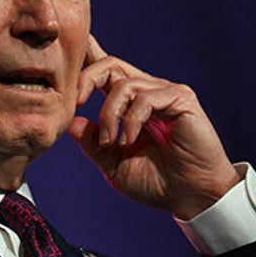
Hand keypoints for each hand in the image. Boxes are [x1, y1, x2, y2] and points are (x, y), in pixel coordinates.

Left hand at [67, 35, 240, 219]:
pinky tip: (129, 140)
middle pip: (110, 65)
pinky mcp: (181, 100)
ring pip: (124, 83)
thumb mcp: (112, 164)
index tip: (63, 58)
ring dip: (109, 114)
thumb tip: (69, 120)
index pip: (106, 72)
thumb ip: (91, 142)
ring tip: (111, 142)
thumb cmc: (158, 183)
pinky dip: (131, 119)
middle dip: (86, 79)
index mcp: (131, 104)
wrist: (191, 198)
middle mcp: (148, 92)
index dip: (87, 58)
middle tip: (76, 103)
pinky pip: (146, 97)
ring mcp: (166, 94)